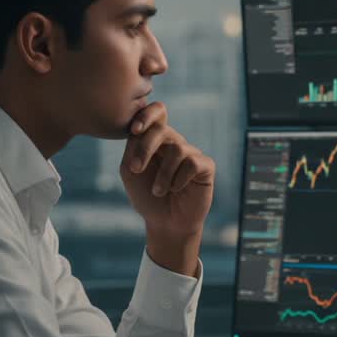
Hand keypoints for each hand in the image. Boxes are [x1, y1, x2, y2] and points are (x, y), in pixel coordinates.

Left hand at [120, 102, 214, 275]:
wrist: (165, 223)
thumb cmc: (146, 196)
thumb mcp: (130, 170)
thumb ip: (132, 146)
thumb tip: (142, 128)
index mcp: (156, 140)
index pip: (157, 112)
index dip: (147, 114)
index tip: (134, 130)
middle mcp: (175, 143)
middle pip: (162, 129)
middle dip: (145, 148)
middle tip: (135, 170)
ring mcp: (191, 154)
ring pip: (177, 149)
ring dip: (162, 174)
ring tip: (159, 191)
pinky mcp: (206, 167)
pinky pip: (192, 163)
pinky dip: (179, 179)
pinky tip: (177, 190)